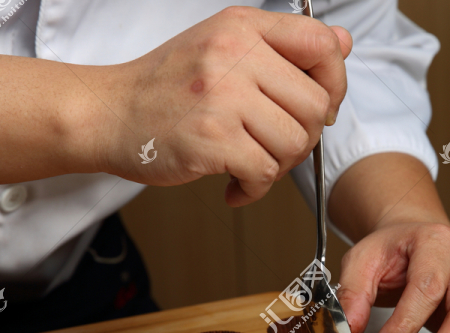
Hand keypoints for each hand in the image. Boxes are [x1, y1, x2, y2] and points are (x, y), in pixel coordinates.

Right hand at [83, 6, 352, 205]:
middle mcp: (235, 55)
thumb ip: (282, 46)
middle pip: (315, 105)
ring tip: (252, 165)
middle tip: (276, 147)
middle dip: (304, 137)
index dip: (334, 81)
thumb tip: (343, 42)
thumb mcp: (223, 45)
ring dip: (279, 166)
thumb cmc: (165, 86)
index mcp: (243, 27)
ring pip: (294, 142)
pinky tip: (236, 185)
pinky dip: (255, 188)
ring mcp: (222, 97)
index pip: (322, 44)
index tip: (318, 106)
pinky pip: (264, 172)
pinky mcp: (212, 140)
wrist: (106, 113)